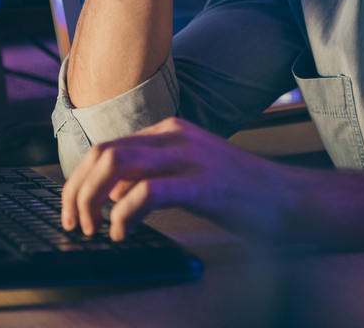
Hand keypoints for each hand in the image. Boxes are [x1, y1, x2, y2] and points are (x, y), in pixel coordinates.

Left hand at [60, 117, 299, 240]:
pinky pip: (147, 193)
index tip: (73, 210)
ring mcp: (189, 157)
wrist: (290, 199)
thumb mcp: (188, 172)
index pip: (105, 147)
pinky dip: (124, 215)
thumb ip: (149, 174)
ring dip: (91, 199)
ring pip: (116, 165)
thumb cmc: (241, 192)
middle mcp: (175, 136)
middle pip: (102, 152)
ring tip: (94, 228)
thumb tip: (106, 191)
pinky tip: (123, 233)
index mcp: (169, 131)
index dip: (79, 180)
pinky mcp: (202, 184)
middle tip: (75, 223)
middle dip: (76, 189)